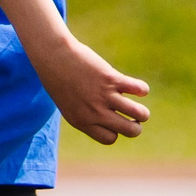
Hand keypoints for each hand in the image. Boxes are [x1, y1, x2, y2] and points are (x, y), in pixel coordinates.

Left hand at [32, 32, 149, 145]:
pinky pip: (140, 90)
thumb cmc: (60, 80)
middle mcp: (94, 113)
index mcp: (81, 122)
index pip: (110, 138)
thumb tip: (112, 120)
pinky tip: (134, 87)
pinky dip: (142, 89)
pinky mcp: (111, 79)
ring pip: (140, 113)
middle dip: (136, 126)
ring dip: (142, 112)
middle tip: (132, 116)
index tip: (113, 121)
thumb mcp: (69, 105)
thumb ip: (87, 115)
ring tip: (137, 105)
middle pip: (130, 131)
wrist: (53, 57)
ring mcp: (104, 96)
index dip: (115, 131)